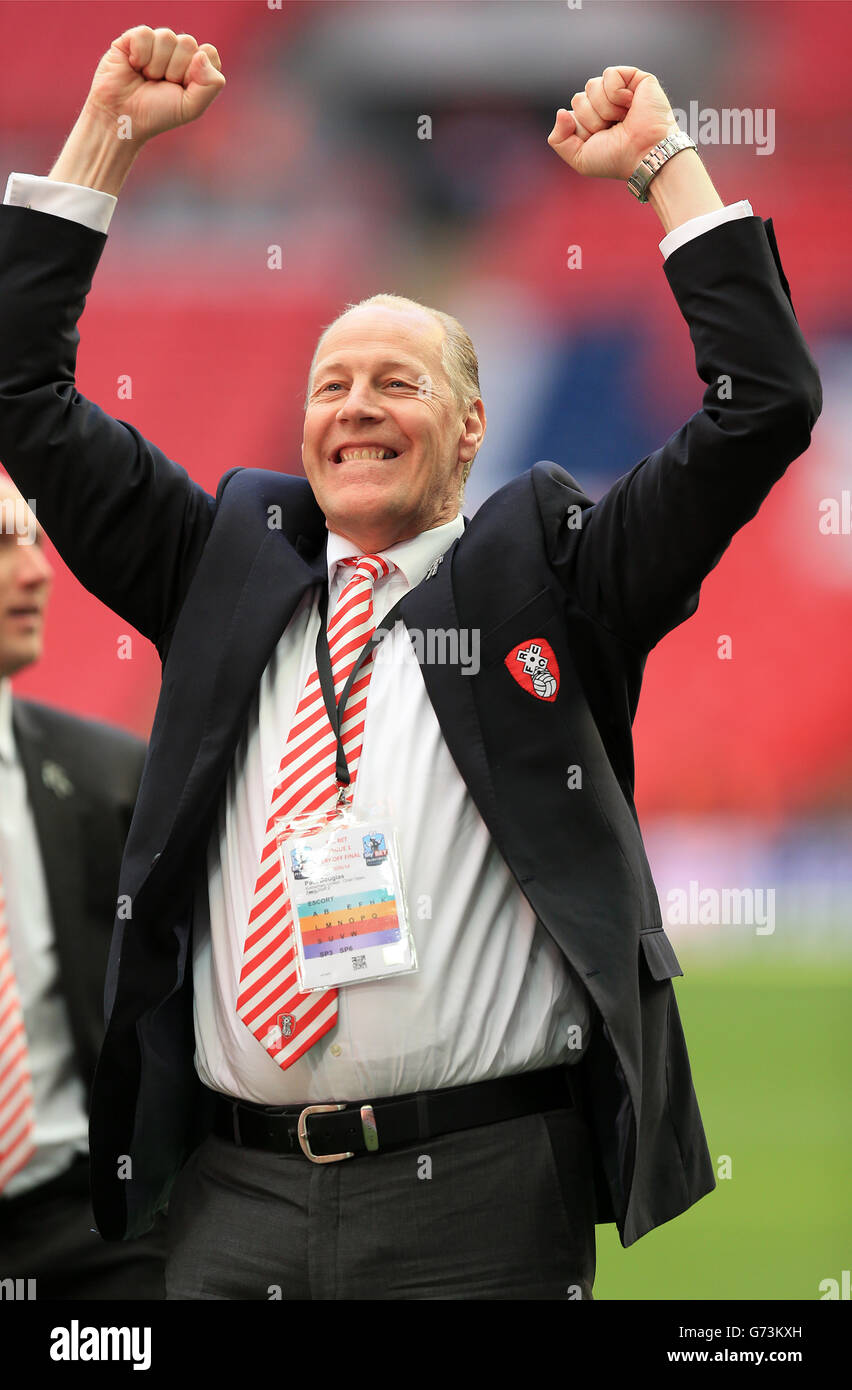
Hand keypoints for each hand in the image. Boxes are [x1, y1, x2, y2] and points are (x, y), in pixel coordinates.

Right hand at [83, 25, 225, 143]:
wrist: (123, 117)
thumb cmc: (157, 114)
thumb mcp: (191, 107)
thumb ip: (211, 84)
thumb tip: (201, 54)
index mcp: (194, 66)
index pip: (208, 53)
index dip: (197, 72)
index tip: (183, 88)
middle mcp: (176, 51)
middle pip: (188, 42)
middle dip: (175, 70)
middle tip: (162, 84)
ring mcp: (155, 43)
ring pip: (166, 36)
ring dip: (157, 66)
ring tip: (147, 78)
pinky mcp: (132, 38)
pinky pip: (145, 34)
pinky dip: (140, 55)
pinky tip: (134, 66)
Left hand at [547, 67, 676, 180]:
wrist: (643, 154)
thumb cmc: (615, 159)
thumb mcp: (579, 158)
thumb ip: (558, 139)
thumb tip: (561, 112)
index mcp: (593, 120)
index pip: (572, 112)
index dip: (582, 128)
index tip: (599, 140)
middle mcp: (605, 104)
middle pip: (579, 98)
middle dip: (591, 118)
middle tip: (612, 129)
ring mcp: (620, 90)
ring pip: (591, 85)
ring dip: (604, 108)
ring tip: (622, 118)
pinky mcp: (635, 78)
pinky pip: (609, 74)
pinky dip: (616, 93)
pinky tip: (630, 104)